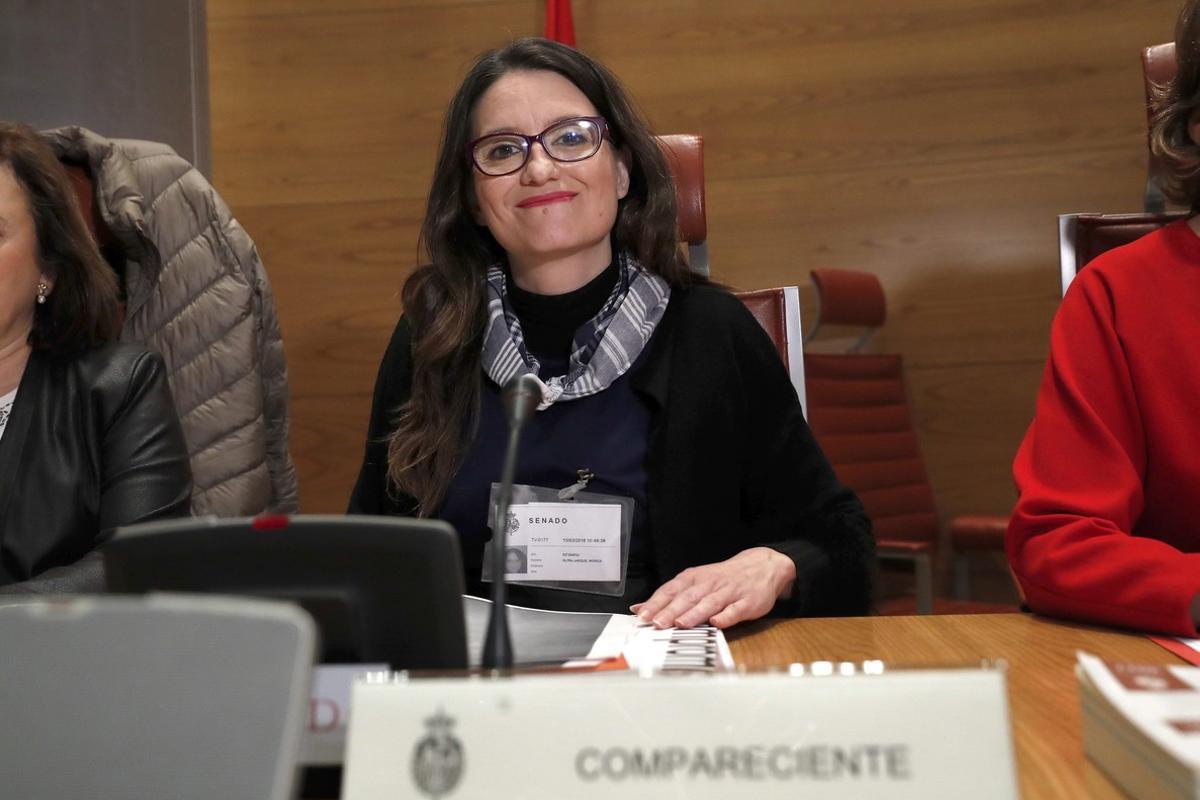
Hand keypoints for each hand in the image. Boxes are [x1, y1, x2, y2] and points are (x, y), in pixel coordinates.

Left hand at [630, 547, 796, 629]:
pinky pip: (736, 610)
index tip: (642, 615)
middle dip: (671, 610)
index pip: (672, 590)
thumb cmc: (723, 578)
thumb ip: (671, 595)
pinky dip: (726, 616)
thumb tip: (640, 608)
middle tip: (657, 623)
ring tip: (681, 624)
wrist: (762, 566)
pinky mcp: (748, 602)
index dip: (657, 602)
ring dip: (695, 613)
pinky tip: (717, 623)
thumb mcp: (696, 581)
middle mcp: (710, 584)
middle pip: (688, 597)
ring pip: (709, 603)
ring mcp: (730, 592)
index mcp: (695, 578)